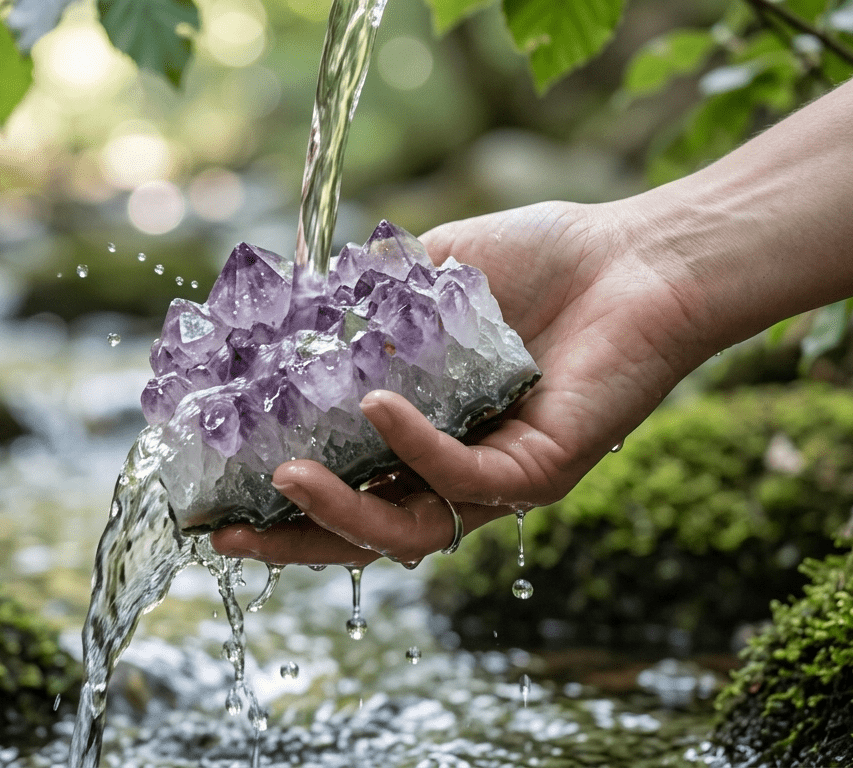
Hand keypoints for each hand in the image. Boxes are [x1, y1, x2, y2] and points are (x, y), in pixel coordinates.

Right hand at [211, 200, 718, 565]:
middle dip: (291, 540)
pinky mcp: (540, 474)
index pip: (344, 484)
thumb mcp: (430, 276)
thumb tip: (291, 294)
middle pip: (363, 534)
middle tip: (225, 536)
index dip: (279, 498)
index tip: (213, 492)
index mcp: (425, 435)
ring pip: (409, 532)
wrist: (639, 257)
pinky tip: (378, 403)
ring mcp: (498, 482)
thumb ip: (366, 298)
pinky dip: (414, 446)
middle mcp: (456, 472)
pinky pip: (464, 477)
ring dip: (340, 513)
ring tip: (286, 477)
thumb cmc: (543, 262)